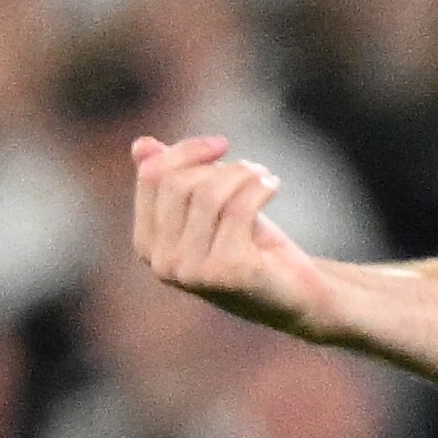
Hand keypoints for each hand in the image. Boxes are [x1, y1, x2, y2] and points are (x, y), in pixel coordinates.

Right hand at [130, 135, 345, 340]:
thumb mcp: (208, 208)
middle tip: (251, 170)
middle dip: (219, 166)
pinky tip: (273, 186)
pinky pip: (238, 209)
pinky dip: (260, 188)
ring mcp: (192, 271)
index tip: (220, 144)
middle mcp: (163, 263)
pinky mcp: (227, 272)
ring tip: (264, 177)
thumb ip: (173, 179)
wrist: (294, 293)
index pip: (152, 177)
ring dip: (243, 174)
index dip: (186, 151)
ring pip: (208, 193)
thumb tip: (142, 144)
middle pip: (179, 184)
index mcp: (147, 244)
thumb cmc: (249, 245)